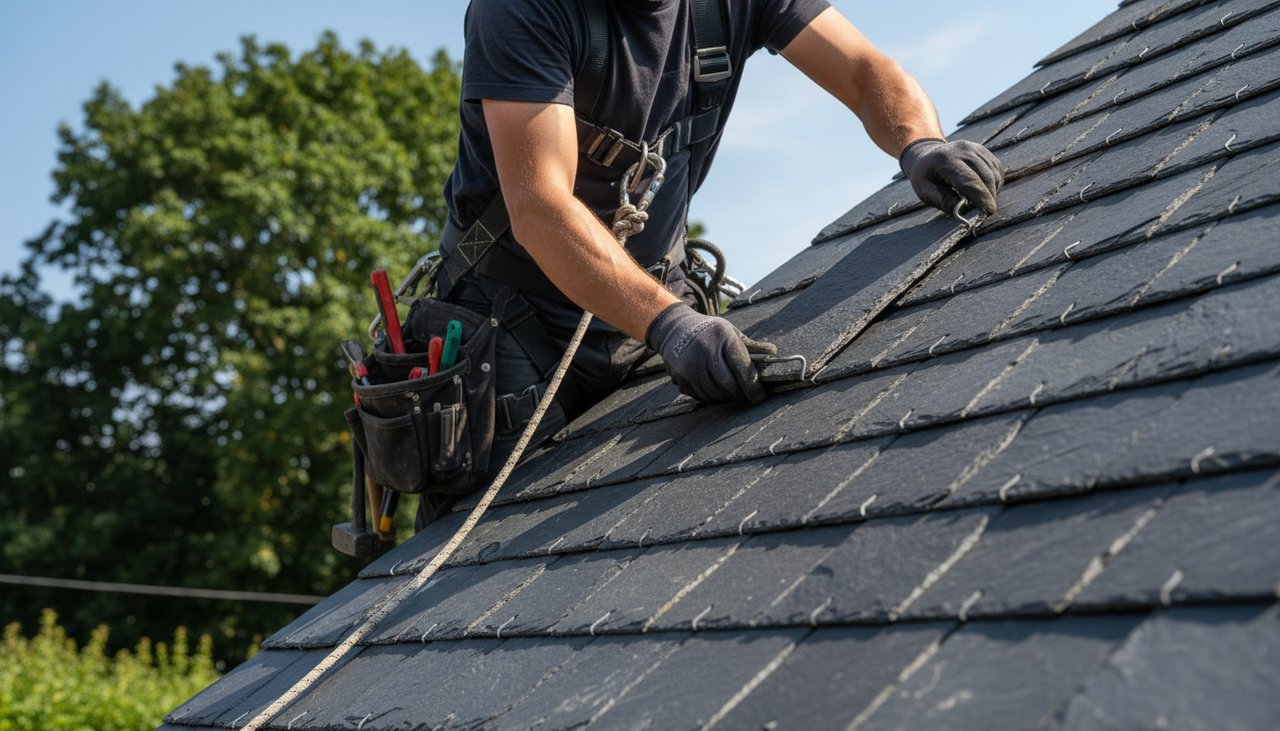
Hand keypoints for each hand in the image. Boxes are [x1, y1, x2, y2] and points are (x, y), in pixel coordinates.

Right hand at [645, 303, 774, 404]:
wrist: (675, 329)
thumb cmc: (709, 331)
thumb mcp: (730, 331)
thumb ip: (750, 345)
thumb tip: (773, 352)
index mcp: (723, 337)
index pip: (742, 367)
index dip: (753, 385)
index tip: (760, 396)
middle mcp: (706, 351)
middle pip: (728, 384)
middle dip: (741, 394)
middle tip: (748, 397)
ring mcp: (691, 365)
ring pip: (715, 393)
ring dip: (727, 398)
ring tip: (733, 394)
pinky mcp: (681, 377)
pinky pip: (701, 396)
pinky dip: (713, 398)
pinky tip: (717, 392)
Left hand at [899, 138, 1004, 214]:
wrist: (926, 155)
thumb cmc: (925, 177)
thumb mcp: (925, 191)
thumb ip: (943, 201)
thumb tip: (962, 212)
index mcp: (945, 160)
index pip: (969, 181)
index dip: (981, 197)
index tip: (989, 211)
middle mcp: (963, 150)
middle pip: (985, 177)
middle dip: (989, 196)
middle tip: (985, 211)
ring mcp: (975, 148)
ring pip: (994, 173)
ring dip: (993, 191)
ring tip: (982, 202)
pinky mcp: (983, 150)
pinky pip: (996, 169)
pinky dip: (995, 183)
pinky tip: (985, 191)